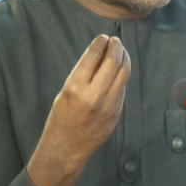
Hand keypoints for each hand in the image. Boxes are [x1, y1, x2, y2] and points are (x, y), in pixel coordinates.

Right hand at [28, 35, 130, 185]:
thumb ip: (82, 75)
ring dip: (124, 59)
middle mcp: (94, 95)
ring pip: (123, 74)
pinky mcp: (117, 112)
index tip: (103, 37)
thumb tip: (99, 54)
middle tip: (116, 41)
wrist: (67, 148)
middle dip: (116, 47)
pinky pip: (123, 88)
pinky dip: (123, 75)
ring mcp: (109, 104)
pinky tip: (121, 69)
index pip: (92, 57)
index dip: (100, 44)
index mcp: (75, 88)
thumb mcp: (65, 93)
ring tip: (122, 51)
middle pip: (113, 63)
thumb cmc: (61, 118)